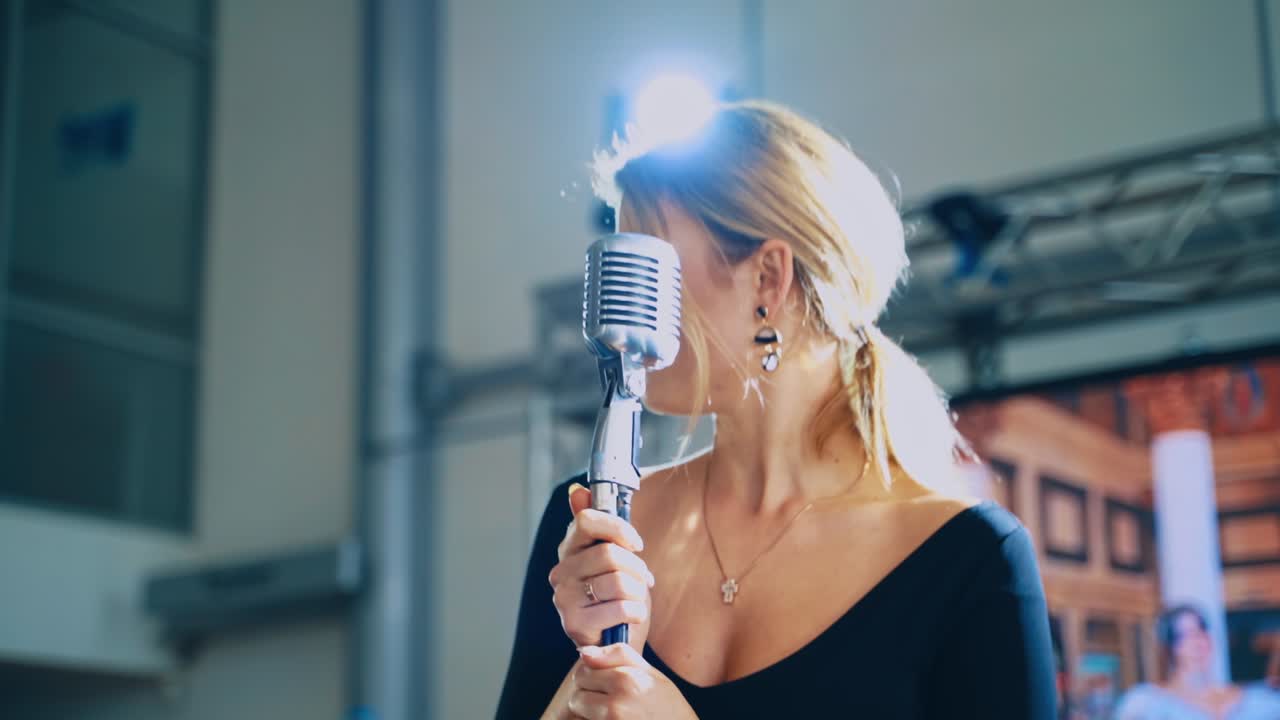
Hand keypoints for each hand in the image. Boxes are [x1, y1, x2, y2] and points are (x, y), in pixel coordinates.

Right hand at [548, 483, 654, 651]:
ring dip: (638, 591)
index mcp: (570, 548)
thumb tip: (578, 490)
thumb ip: (601, 525)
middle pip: (609, 553)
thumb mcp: (615, 556)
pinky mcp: (574, 624)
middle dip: (636, 567)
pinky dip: (636, 612)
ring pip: (617, 581)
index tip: (636, 543)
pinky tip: (633, 617)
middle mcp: (560, 571)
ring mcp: (563, 598)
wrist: (617, 640)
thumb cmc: (619, 596)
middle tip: (643, 579)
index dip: (618, 528)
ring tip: (637, 599)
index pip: (585, 521)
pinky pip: (619, 608)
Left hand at [567, 644, 695, 719]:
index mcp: (626, 680)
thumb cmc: (667, 705)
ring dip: (589, 713)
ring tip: (613, 713)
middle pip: (576, 695)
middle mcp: (616, 704)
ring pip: (580, 714)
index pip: (582, 672)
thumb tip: (583, 652)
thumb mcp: (650, 673)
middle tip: (611, 700)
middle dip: (588, 696)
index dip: (592, 676)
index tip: (606, 682)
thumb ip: (617, 655)